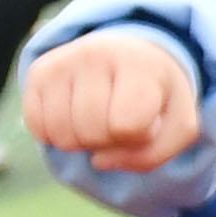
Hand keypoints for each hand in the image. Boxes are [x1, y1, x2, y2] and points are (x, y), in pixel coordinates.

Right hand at [21, 34, 201, 172]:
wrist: (129, 55)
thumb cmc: (156, 97)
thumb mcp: (176, 126)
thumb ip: (152, 155)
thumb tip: (99, 162)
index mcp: (138, 65)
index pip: (126, 126)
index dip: (138, 137)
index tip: (147, 119)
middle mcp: (95, 54)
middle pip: (92, 133)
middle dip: (109, 141)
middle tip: (119, 119)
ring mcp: (62, 62)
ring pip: (62, 136)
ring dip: (82, 141)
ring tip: (98, 118)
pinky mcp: (39, 72)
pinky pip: (39, 128)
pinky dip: (58, 135)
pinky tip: (75, 115)